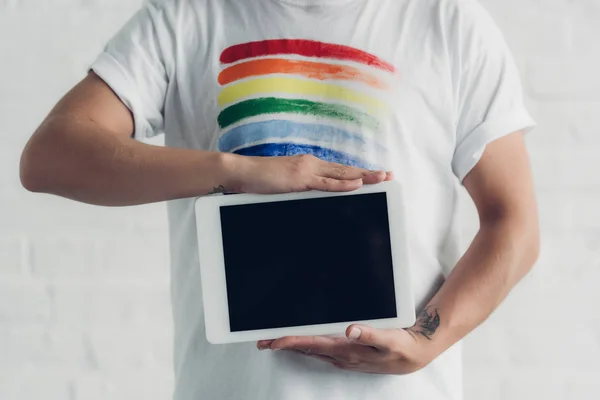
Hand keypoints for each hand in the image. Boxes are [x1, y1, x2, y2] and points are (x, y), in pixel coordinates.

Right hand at [227, 153, 392, 193]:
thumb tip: (310, 194)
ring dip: (363, 177)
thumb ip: (300, 188)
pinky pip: (325, 183)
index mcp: (308, 166)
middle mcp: (311, 164)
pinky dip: (343, 184)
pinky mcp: (299, 180)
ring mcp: (306, 171)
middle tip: (389, 175)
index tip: (374, 175)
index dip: (358, 173)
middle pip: (345, 171)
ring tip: (382, 178)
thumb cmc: (259, 180)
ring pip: (341, 175)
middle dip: (368, 174)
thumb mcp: (284, 184)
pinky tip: (357, 184)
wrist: (242, 172)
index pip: (338, 171)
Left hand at [256, 321, 439, 374]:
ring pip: (311, 351)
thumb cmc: (400, 347)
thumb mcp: (389, 339)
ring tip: (273, 342)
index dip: (292, 341)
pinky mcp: (346, 356)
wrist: (412, 357)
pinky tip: (300, 342)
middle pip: (306, 349)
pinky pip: (320, 351)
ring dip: (291, 346)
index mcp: (348, 350)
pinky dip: (305, 346)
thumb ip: (370, 334)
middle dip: (283, 345)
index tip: (274, 340)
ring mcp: (343, 358)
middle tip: (261, 341)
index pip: (313, 344)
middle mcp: (342, 356)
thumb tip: (350, 329)